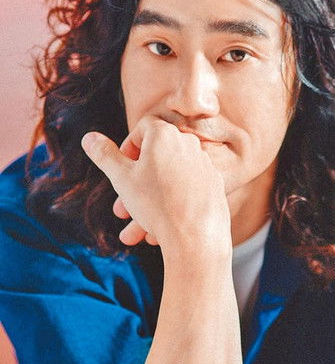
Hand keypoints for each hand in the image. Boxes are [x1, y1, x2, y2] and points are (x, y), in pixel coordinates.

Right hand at [81, 116, 230, 252]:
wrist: (196, 235)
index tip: (120, 169)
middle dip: (135, 184)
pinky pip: (187, 190)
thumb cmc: (156, 203)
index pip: (141, 128)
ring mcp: (205, 163)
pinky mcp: (215, 184)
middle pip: (156, 158)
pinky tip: (159, 231)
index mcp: (165, 134)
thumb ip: (104, 155)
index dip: (127, 147)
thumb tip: (89, 137)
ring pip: (169, 179)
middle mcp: (189, 143)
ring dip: (149, 202)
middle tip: (121, 208)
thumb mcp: (121, 178)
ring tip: (134, 231)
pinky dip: (173, 204)